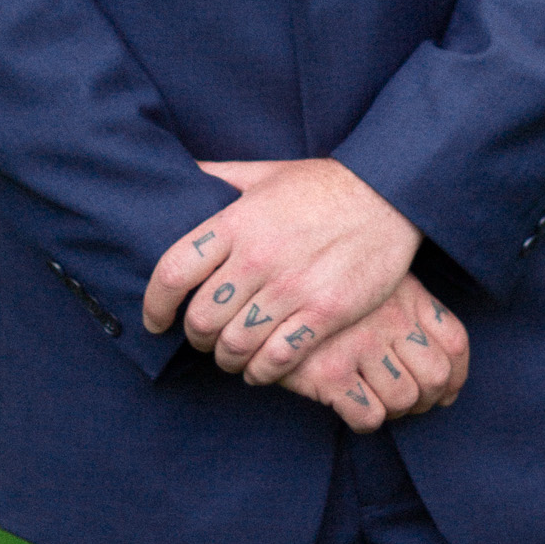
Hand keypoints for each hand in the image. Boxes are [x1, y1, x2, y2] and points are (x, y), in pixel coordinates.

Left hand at [143, 157, 421, 385]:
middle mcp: (257, 257)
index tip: (155, 320)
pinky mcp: (325, 312)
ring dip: (227, 359)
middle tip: (202, 339)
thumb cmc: (322, 184)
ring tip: (230, 357)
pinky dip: (262, 371)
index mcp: (235, 222)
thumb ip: (219, 176)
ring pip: (236, 345)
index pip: (172, 272)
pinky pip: (278, 358)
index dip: (154, 305)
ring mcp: (292, 287)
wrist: (389, 192)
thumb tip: (179, 173)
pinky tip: (261, 369)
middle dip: (195, 338)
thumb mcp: (264, 171)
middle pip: (201, 319)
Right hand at [278, 274, 469, 431]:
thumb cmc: (322, 285)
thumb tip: (448, 382)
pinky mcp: (329, 371)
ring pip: (403, 400)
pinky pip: (368, 416)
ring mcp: (360, 344)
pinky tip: (349, 405)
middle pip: (436, 377)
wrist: (261, 286)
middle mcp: (389, 317)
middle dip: (425, 400)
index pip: (454, 341)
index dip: (456, 375)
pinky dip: (365, 419)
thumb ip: (410, 312)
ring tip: (374, 401)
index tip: (446, 392)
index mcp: (406, 293)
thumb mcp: (373, 281)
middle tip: (407, 402)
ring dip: (393, 411)